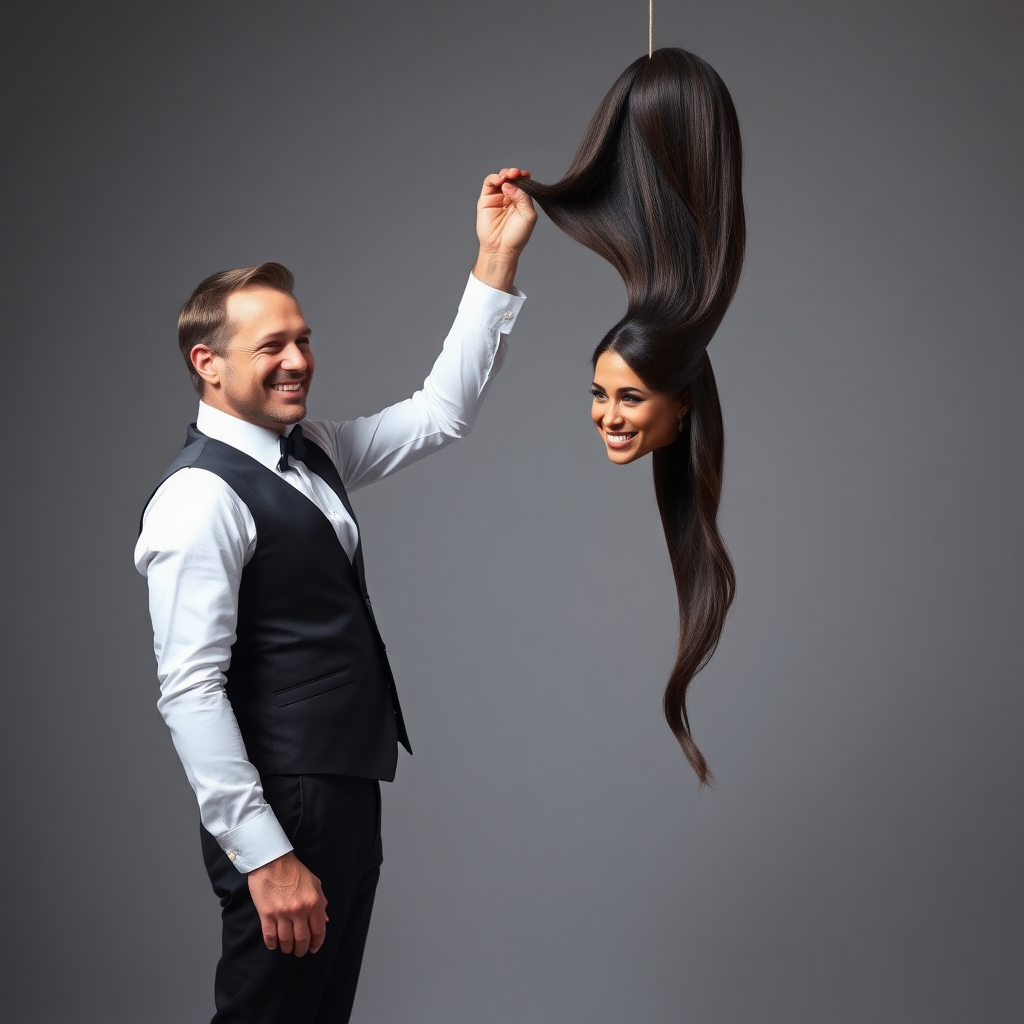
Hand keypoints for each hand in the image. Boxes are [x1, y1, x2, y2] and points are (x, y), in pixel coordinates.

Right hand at [247, 851, 328, 955]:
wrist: (272, 861)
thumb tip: (324, 921)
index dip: (316, 943)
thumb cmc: (294, 871)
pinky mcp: (266, 914)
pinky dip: (273, 944)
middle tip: (299, 952)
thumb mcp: (315, 883)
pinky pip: (270, 937)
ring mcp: (282, 913)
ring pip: (286, 941)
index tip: (313, 948)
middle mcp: (299, 910)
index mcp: (313, 902)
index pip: (318, 931)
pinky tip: (274, 945)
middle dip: (302, 949)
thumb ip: (321, 902)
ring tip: (287, 948)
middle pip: (302, 939)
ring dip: (287, 948)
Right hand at [473, 167, 536, 291]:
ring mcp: (497, 198)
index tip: (526, 175)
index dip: (524, 176)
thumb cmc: (517, 235)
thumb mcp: (528, 215)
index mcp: (521, 200)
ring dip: (505, 173)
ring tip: (508, 176)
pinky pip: (489, 183)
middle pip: (511, 178)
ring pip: (500, 178)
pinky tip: (501, 181)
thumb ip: (523, 197)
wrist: (501, 248)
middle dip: (514, 173)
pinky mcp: (485, 199)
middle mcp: (509, 197)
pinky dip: (494, 178)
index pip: (522, 183)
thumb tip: (509, 183)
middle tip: (516, 173)